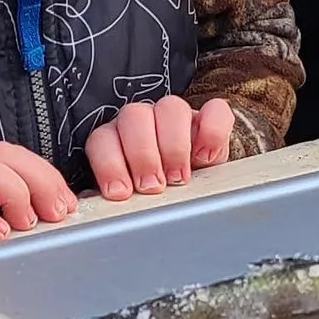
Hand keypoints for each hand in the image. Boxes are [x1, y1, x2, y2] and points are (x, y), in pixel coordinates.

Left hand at [83, 94, 234, 200]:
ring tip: (179, 178)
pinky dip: (212, 131)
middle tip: (153, 186)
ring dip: (174, 145)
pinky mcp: (212, 119)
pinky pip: (215, 110)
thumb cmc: (157, 199)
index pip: (102, 140)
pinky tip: (206, 157)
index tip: (120, 193)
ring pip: (171, 107)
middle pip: (134, 116)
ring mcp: (178, 117)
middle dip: (143, 154)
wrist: (194, 193)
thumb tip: (102, 211)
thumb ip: (119, 199)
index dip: (110, 165)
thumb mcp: (132, 203)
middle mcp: (144, 122)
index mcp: (116, 140)